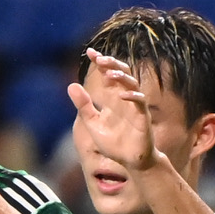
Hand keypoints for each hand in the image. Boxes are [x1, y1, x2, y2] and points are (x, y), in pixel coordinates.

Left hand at [67, 47, 158, 173]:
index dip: (100, 63)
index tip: (90, 52)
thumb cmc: (114, 143)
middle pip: (121, 74)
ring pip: (132, 85)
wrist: (129, 161)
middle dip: (112, 64)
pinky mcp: (143, 117)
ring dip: (121, 78)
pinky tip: (122, 95)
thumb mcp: (93, 123)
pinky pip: (140, 103)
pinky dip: (132, 97)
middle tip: (100, 59)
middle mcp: (124, 99)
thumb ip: (84, 106)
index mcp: (112, 98)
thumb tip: (71, 86)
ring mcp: (135, 106)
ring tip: (109, 74)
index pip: (107, 74)